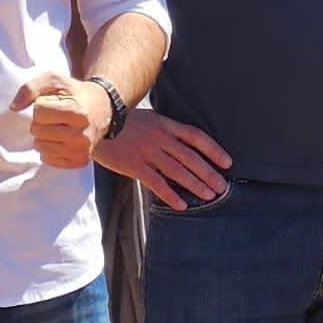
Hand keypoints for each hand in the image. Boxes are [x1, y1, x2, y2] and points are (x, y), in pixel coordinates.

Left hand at [10, 73, 111, 167]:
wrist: (101, 109)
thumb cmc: (74, 93)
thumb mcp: (54, 80)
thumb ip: (30, 88)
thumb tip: (14, 107)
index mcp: (78, 111)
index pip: (39, 111)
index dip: (41, 105)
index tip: (54, 103)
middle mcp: (81, 134)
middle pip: (37, 130)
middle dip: (40, 121)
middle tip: (55, 116)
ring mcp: (81, 150)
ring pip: (40, 147)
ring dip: (43, 136)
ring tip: (58, 126)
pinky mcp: (79, 162)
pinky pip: (47, 159)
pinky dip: (49, 149)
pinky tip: (61, 139)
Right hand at [95, 109, 232, 210]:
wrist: (95, 121)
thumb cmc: (121, 120)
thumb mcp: (146, 117)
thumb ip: (163, 129)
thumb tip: (180, 143)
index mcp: (164, 124)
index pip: (195, 136)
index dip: (213, 150)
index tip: (227, 162)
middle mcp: (160, 138)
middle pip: (191, 157)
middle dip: (209, 173)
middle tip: (222, 187)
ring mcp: (148, 152)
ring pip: (178, 171)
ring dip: (196, 185)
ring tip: (210, 196)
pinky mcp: (135, 166)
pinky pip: (157, 183)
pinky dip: (171, 195)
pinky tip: (182, 205)